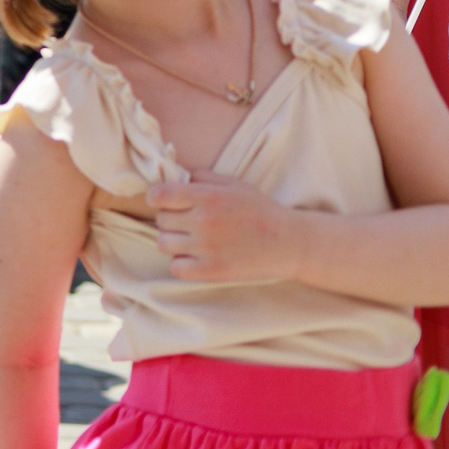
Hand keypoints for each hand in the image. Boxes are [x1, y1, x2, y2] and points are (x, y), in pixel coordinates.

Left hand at [149, 170, 302, 282]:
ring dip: (174, 242)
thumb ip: (202, 178)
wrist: (290, 243)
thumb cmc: (262, 210)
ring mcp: (207, 248)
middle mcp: (203, 221)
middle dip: (171, 220)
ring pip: (164, 244)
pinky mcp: (212, 271)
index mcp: (207, 197)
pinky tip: (195, 258)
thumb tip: (176, 177)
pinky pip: (176, 267)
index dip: (158, 198)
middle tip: (189, 223)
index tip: (164, 202)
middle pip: (161, 221)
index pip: (159, 195)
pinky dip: (181, 264)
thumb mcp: (235, 184)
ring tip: (192, 241)